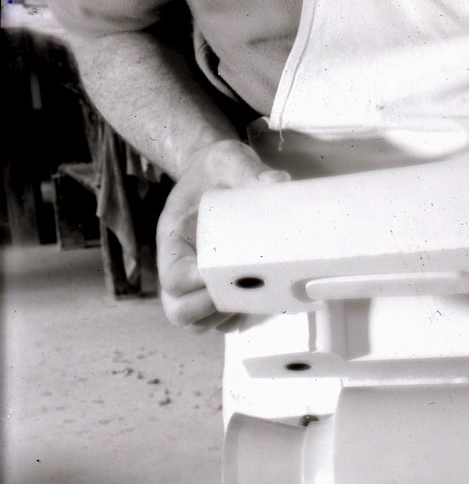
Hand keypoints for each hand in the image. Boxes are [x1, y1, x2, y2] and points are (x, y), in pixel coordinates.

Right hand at [156, 140, 289, 330]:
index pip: (172, 277)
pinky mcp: (220, 290)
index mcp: (174, 239)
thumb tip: (280, 184)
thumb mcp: (230, 161)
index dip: (195, 284)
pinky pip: (222, 321)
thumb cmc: (217, 170)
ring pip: (199, 322)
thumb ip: (250, 172)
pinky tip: (262, 298)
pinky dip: (238, 319)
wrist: (216, 175)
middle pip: (179, 310)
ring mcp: (198, 284)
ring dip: (225, 317)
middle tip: (244, 291)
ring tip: (255, 296)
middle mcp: (181, 266)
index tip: (224, 272)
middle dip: (209, 310)